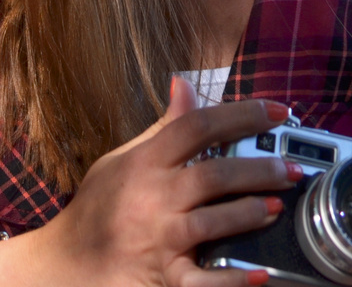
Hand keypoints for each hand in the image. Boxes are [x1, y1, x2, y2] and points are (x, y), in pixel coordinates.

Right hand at [23, 76, 301, 286]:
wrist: (60, 267)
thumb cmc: (95, 210)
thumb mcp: (121, 161)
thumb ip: (161, 128)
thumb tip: (185, 83)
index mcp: (145, 163)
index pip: (199, 126)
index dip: (243, 113)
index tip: (279, 110)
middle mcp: (152, 198)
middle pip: (214, 174)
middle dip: (260, 169)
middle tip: (292, 168)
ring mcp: (157, 239)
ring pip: (212, 221)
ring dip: (251, 213)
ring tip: (279, 207)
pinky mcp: (161, 277)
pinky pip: (202, 281)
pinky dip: (233, 279)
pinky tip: (261, 273)